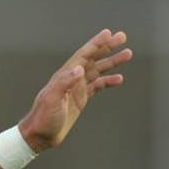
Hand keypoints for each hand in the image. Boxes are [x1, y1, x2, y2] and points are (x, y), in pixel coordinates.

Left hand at [18, 28, 131, 152]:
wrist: (40, 135)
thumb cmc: (43, 117)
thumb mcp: (52, 100)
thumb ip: (64, 83)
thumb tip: (80, 68)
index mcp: (65, 75)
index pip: (84, 55)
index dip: (96, 44)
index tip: (109, 33)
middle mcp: (71, 78)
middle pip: (93, 58)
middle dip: (108, 47)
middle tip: (123, 37)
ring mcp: (76, 88)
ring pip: (98, 70)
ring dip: (112, 62)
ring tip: (128, 54)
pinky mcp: (80, 98)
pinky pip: (97, 86)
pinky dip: (108, 81)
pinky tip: (119, 79)